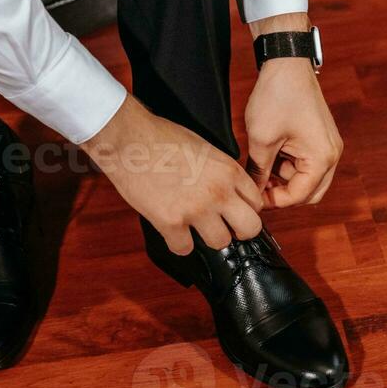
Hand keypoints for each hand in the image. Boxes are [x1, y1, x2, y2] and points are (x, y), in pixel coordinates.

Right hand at [82, 95, 262, 254]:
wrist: (130, 140)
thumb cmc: (163, 138)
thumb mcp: (205, 149)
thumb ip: (222, 172)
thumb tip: (229, 192)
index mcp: (229, 171)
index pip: (257, 203)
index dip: (245, 209)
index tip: (233, 211)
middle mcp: (219, 192)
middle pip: (250, 228)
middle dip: (239, 231)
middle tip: (224, 227)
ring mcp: (196, 209)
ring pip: (220, 242)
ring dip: (207, 238)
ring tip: (193, 226)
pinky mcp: (171, 222)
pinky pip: (184, 249)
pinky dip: (178, 243)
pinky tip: (172, 230)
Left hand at [244, 14, 343, 207]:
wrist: (286, 63)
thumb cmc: (278, 96)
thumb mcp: (261, 139)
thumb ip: (259, 171)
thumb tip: (253, 192)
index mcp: (322, 158)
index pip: (299, 195)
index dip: (275, 201)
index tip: (255, 198)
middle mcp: (331, 154)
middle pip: (309, 193)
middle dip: (284, 193)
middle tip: (259, 186)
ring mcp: (328, 145)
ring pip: (307, 179)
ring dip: (285, 178)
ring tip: (261, 165)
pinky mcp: (320, 137)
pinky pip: (307, 163)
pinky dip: (289, 165)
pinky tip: (271, 153)